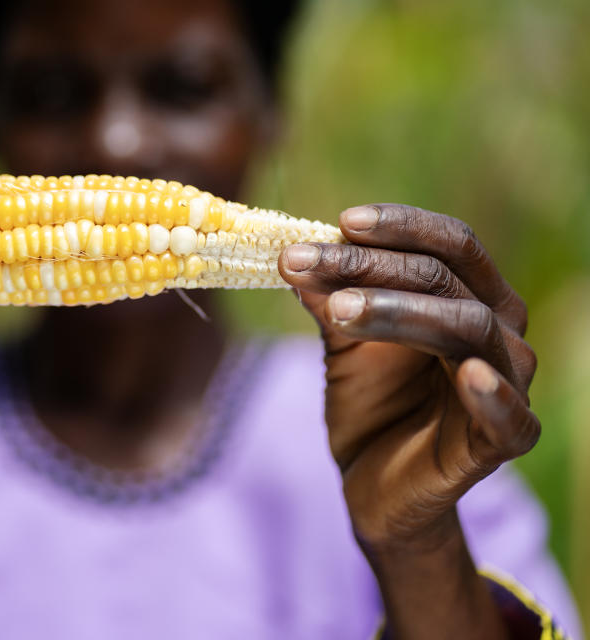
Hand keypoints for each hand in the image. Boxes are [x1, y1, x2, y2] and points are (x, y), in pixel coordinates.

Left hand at [279, 204, 537, 637]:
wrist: (373, 482)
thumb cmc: (371, 402)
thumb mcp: (344, 342)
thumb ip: (331, 298)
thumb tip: (295, 251)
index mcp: (471, 296)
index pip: (449, 243)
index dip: (399, 227)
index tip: (340, 221)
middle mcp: (501, 331)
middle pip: (445, 278)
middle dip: (369, 266)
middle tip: (301, 263)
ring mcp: (508, 384)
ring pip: (468, 328)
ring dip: (400, 311)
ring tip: (338, 310)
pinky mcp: (503, 442)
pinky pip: (511, 417)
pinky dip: (493, 394)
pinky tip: (467, 373)